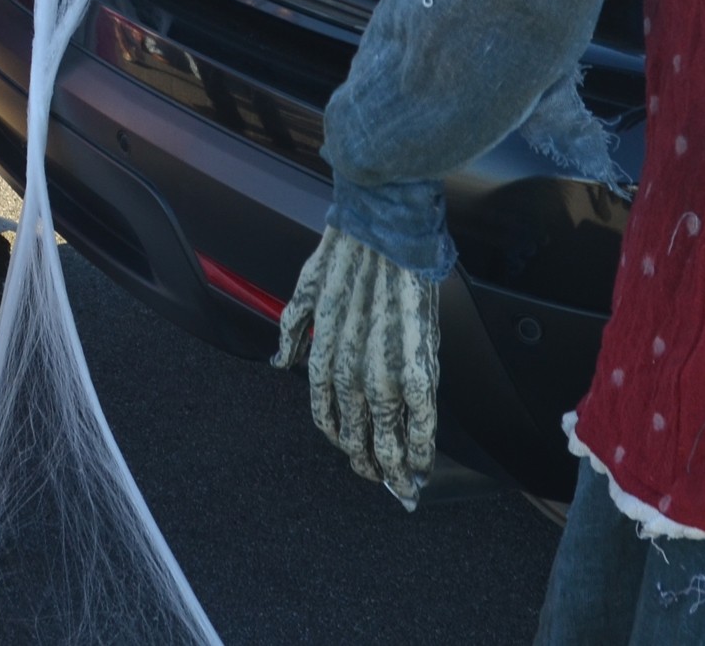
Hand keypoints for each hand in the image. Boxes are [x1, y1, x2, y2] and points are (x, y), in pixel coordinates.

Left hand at [272, 225, 441, 507]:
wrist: (383, 223)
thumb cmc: (347, 250)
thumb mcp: (305, 288)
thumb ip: (293, 329)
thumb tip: (279, 361)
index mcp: (322, 351)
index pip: (326, 410)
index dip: (340, 437)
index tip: (351, 451)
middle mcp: (348, 367)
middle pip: (356, 431)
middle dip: (369, 461)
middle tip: (382, 479)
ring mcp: (383, 367)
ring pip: (386, 432)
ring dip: (395, 462)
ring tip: (405, 482)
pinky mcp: (416, 360)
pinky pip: (420, 414)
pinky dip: (421, 440)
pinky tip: (424, 457)